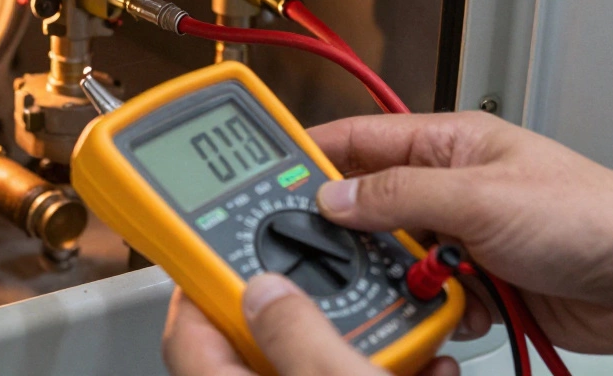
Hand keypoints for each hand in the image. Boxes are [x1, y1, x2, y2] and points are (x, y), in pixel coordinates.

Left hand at [163, 273, 458, 375]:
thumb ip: (299, 337)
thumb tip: (265, 292)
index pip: (187, 338)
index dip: (204, 284)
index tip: (227, 249)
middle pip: (254, 353)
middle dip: (302, 314)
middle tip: (328, 288)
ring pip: (313, 374)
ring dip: (356, 348)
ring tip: (396, 334)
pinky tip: (424, 370)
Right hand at [311, 111, 612, 353]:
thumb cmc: (591, 214)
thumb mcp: (479, 196)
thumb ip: (398, 195)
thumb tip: (332, 196)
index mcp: (446, 144)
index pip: (359, 140)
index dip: (311, 153)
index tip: (266, 173)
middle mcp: (448, 188)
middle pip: (369, 208)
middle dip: (358, 236)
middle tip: (335, 252)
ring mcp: (462, 237)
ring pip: (393, 259)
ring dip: (401, 278)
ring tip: (421, 283)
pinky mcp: (478, 282)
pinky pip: (426, 296)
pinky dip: (434, 308)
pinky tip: (459, 307)